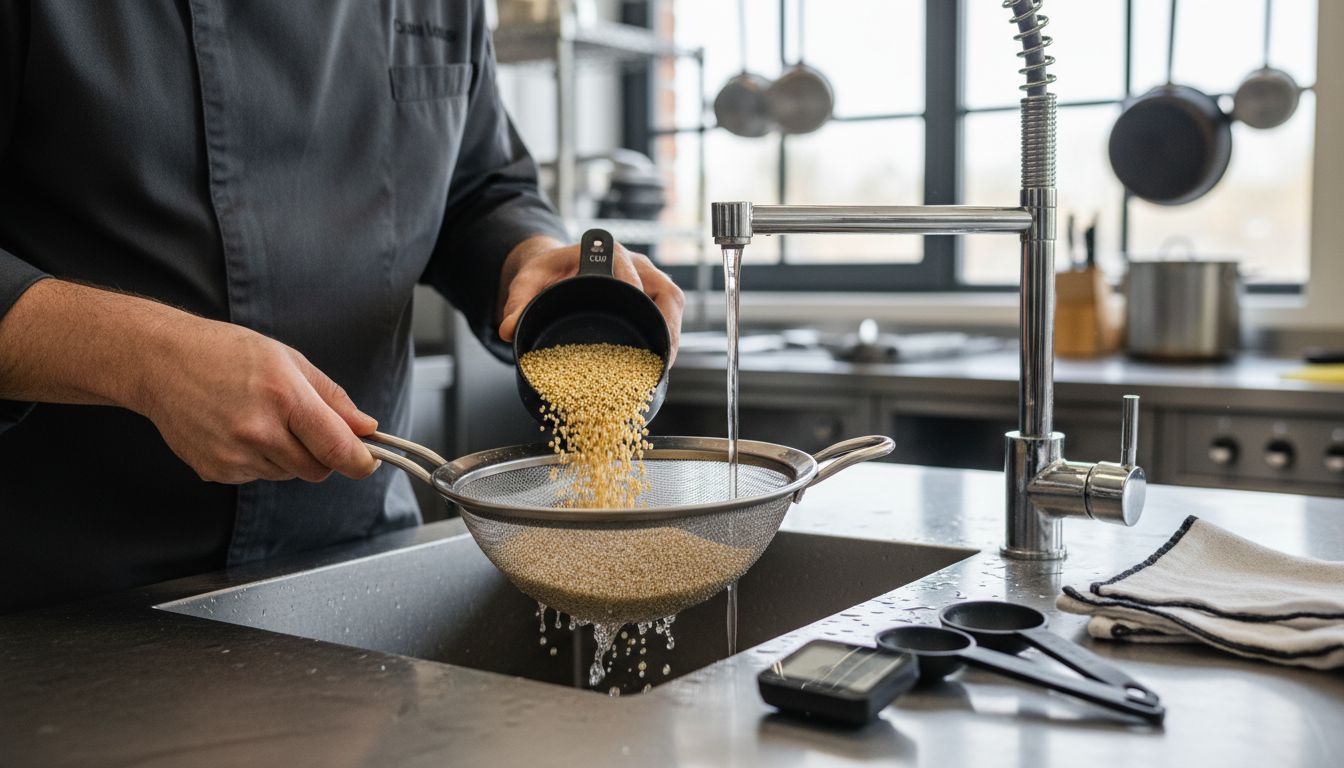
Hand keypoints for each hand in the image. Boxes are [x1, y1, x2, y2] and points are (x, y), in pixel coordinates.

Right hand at [141, 317, 380, 483]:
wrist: (160, 362)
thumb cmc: (225, 353)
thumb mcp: (289, 361)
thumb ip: (332, 399)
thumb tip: (366, 429)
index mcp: (284, 397)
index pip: (337, 448)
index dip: (361, 461)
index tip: (369, 460)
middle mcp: (259, 431)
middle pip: (317, 469)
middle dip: (323, 455)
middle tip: (305, 427)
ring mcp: (234, 455)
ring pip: (287, 475)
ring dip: (288, 456)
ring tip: (261, 419)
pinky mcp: (215, 471)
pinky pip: (257, 477)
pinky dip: (259, 461)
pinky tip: (238, 430)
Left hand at [496, 235, 684, 361]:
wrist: (556, 269)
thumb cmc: (548, 272)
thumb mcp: (529, 281)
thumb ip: (518, 302)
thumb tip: (506, 328)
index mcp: (607, 254)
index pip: (631, 270)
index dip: (637, 291)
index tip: (637, 310)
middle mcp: (634, 264)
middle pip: (665, 289)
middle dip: (668, 323)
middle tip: (663, 357)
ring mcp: (647, 280)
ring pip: (672, 303)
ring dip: (673, 333)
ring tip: (664, 365)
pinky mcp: (651, 295)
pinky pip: (667, 313)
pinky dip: (668, 336)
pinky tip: (659, 362)